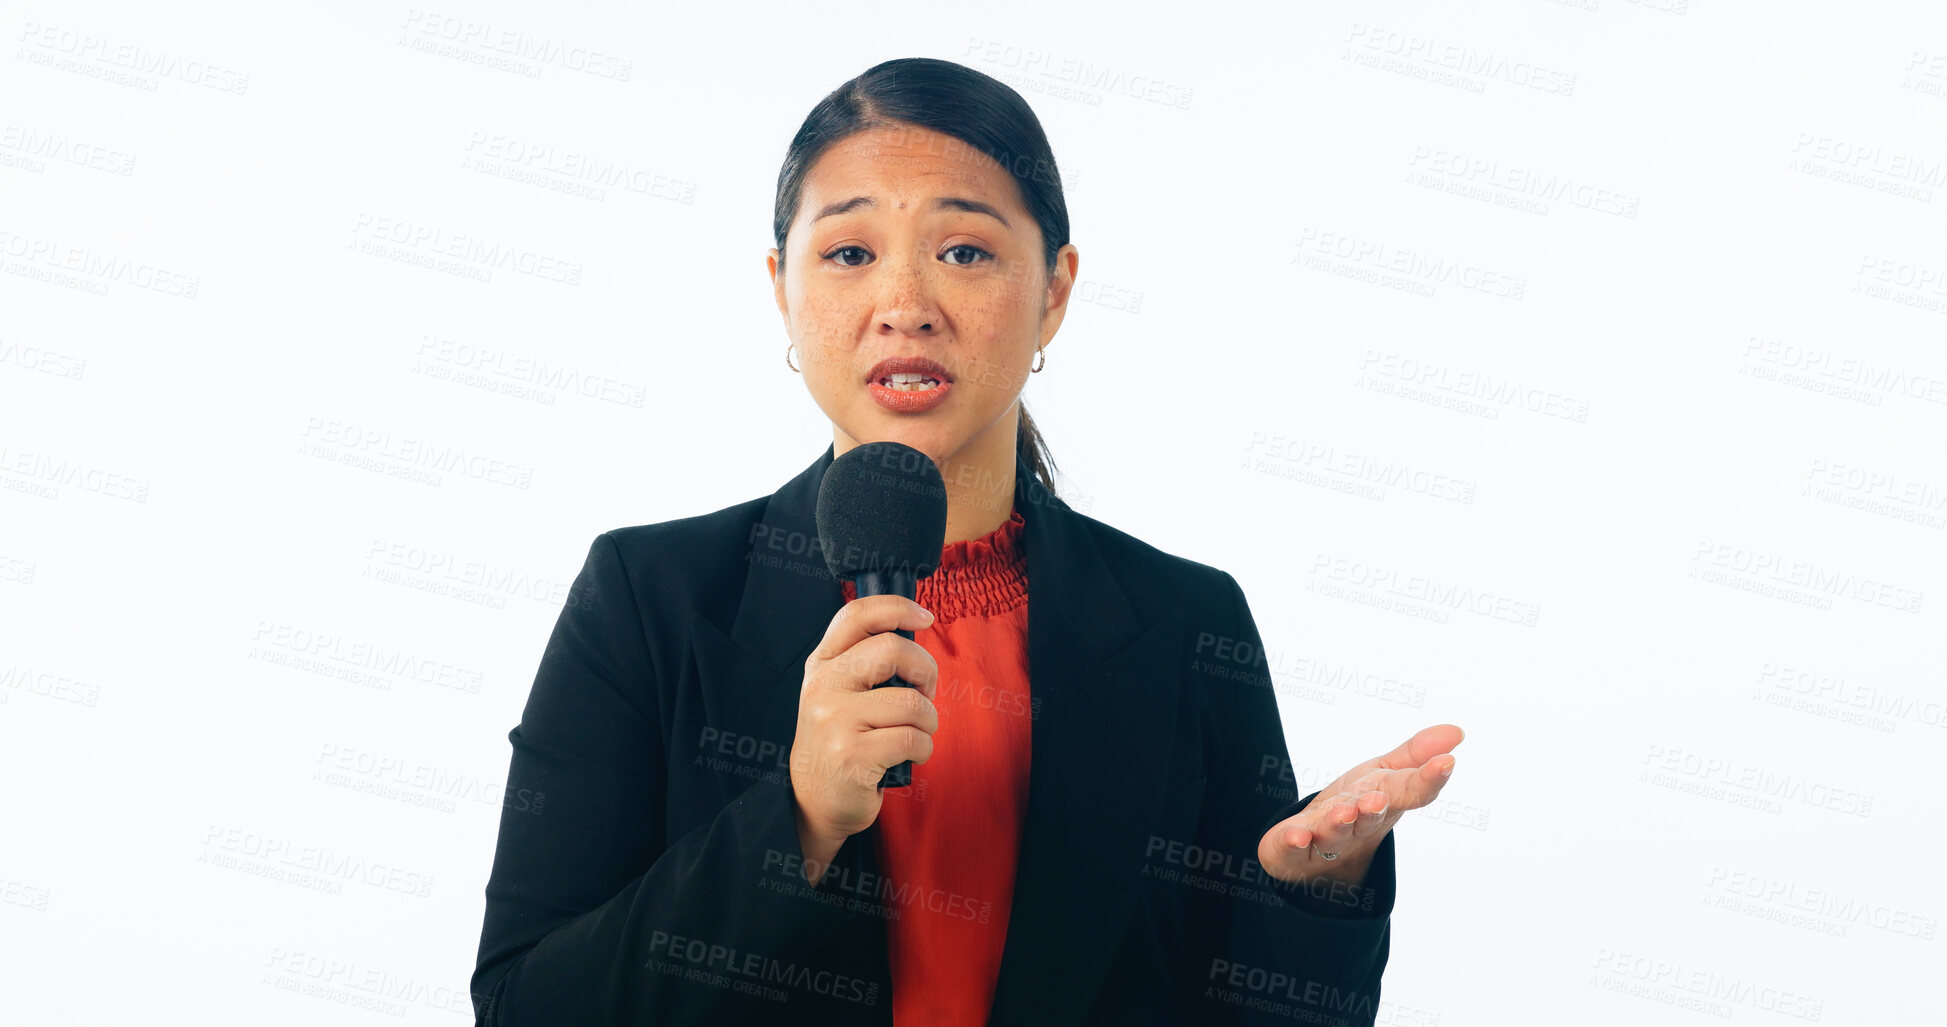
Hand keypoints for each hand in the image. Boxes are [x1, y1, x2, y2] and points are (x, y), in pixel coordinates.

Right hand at [789, 594, 939, 883]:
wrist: (813, 801)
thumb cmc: (840, 741)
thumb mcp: (837, 693)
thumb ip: (862, 661)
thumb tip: (914, 629)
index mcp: (821, 665)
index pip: (857, 616)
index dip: (897, 607)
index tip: (925, 617)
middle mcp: (823, 687)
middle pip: (893, 650)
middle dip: (926, 671)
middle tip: (925, 693)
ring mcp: (835, 721)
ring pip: (912, 702)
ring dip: (929, 721)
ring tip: (915, 733)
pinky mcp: (853, 755)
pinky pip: (913, 738)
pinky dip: (924, 748)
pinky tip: (910, 756)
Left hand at [1256, 723, 1463, 888]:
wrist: (1314, 854)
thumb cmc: (1353, 806)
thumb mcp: (1384, 775)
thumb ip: (1415, 755)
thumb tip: (1457, 730)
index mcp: (1381, 803)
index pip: (1407, 791)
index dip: (1428, 779)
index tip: (1446, 763)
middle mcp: (1355, 826)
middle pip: (1367, 818)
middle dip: (1373, 810)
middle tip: (1379, 800)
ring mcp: (1324, 842)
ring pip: (1332, 835)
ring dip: (1338, 825)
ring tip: (1345, 814)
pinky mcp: (1290, 853)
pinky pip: (1289, 850)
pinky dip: (1291, 843)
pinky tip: (1295, 836)